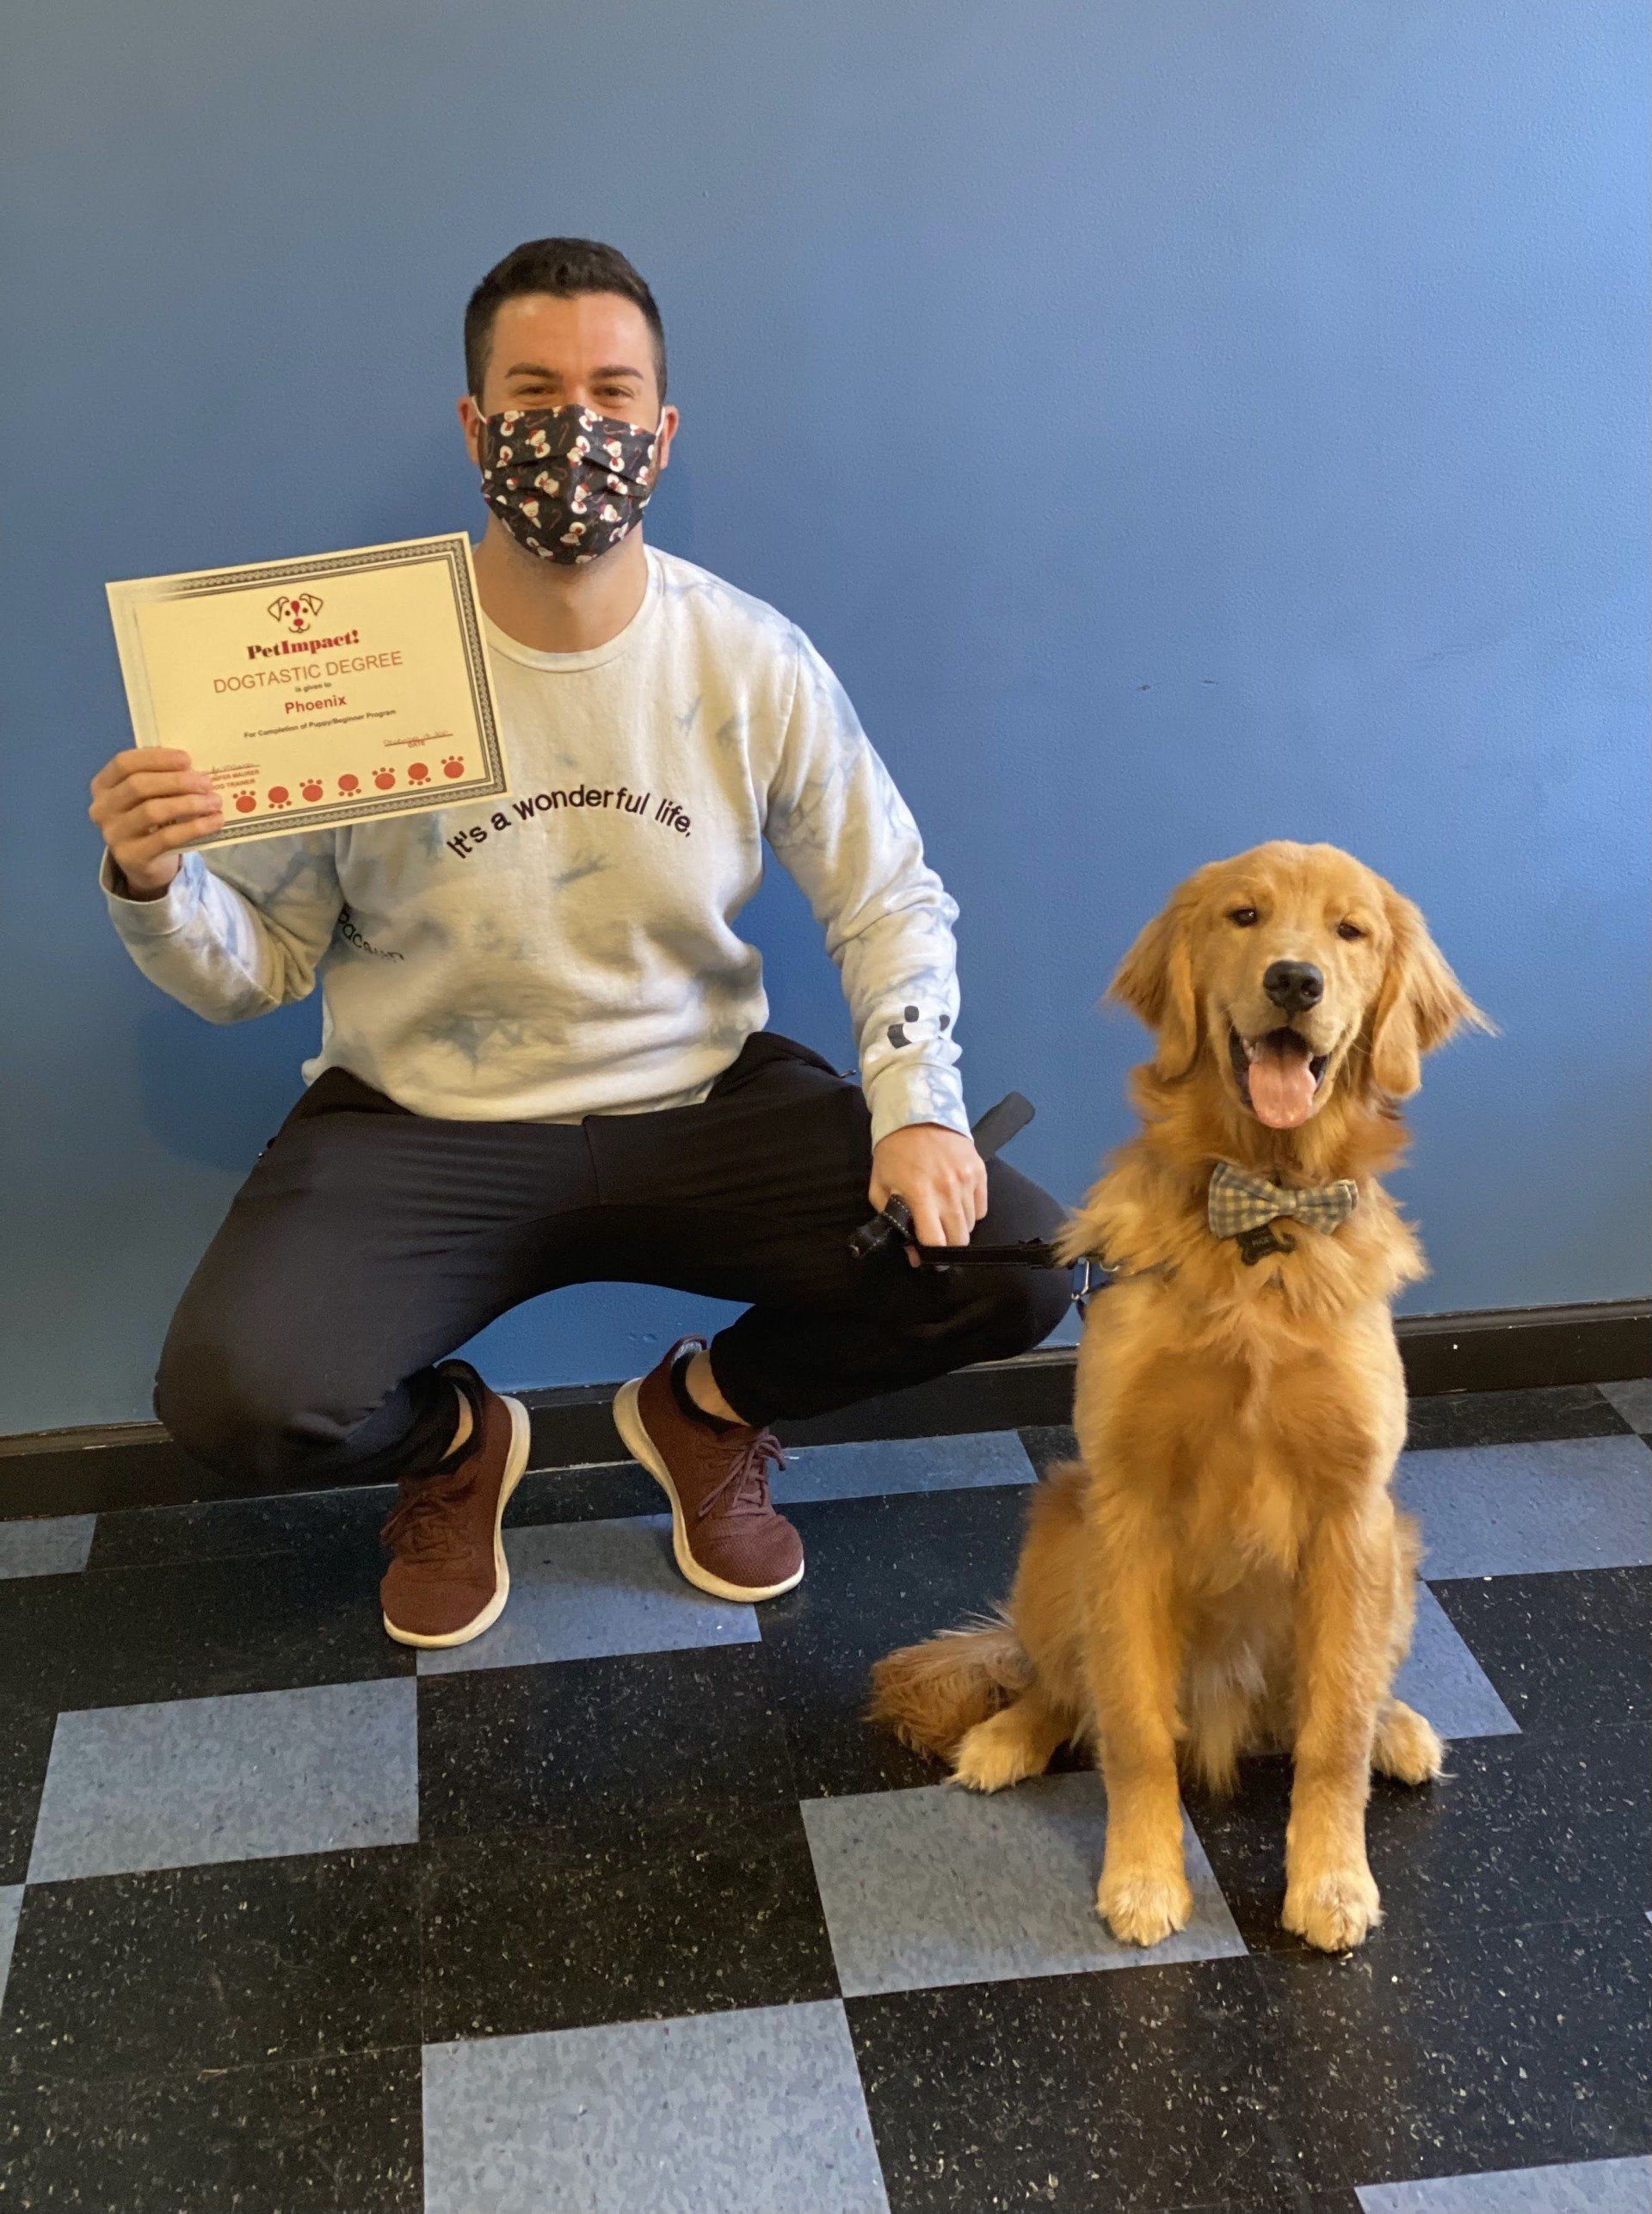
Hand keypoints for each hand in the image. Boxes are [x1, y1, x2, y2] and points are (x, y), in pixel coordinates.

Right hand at [89, 748, 223, 897]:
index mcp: (103, 785)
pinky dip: (195, 827)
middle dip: (177, 781)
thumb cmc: (149, 820)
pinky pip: (167, 838)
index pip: (124, 763)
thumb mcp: (148, 796)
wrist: (144, 864)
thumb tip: (196, 770)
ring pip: (153, 811)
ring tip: (214, 802)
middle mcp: (102, 808)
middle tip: (206, 783)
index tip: (187, 759)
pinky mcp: (132, 856)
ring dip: (189, 804)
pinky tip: (215, 821)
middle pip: (139, 785)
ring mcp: (114, 834)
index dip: (156, 758)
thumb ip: (162, 779)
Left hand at [870, 1122, 988, 1266]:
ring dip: (957, 1229)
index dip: (930, 1256)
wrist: (917, 1112)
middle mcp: (948, 1190)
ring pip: (970, 1226)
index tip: (925, 1258)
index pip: (935, 1241)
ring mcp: (968, 1180)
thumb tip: (911, 1251)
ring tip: (943, 1218)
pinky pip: (980, 1208)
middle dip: (946, 1248)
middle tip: (936, 1241)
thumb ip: (891, 1220)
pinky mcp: (980, 1171)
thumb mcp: (880, 1186)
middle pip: (959, 1240)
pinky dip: (969, 1212)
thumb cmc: (894, 1152)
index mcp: (920, 1194)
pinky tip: (955, 1203)